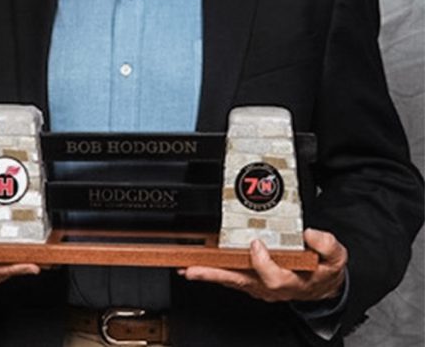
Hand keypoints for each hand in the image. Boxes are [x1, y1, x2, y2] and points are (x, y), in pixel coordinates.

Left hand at [179, 228, 346, 301]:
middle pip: (240, 282)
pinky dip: (211, 272)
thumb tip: (311, 234)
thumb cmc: (324, 271)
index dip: (263, 262)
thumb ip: (327, 246)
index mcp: (292, 281)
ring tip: (186, 268)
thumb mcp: (335, 258)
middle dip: (216, 275)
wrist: (322, 285)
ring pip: (230, 280)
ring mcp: (258, 285)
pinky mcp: (251, 280)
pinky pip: (229, 276)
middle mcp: (270, 287)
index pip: (273, 276)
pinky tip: (194, 267)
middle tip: (194, 269)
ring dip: (207, 274)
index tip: (256, 244)